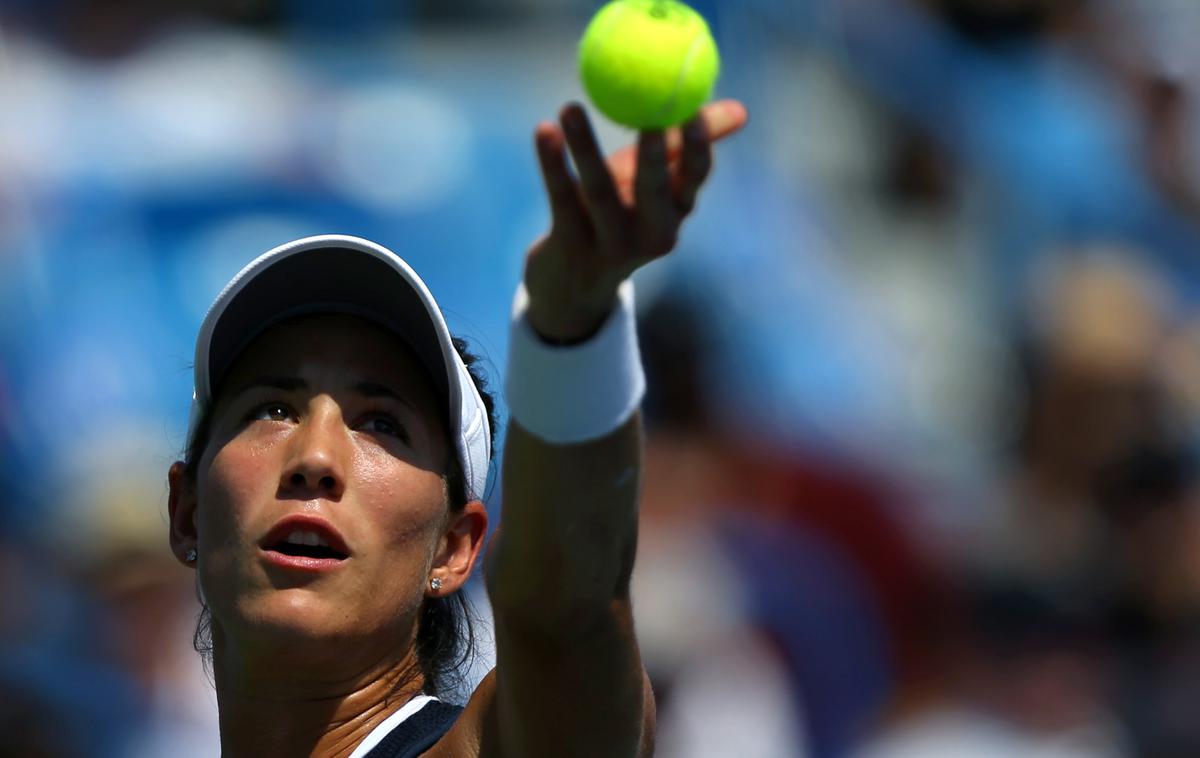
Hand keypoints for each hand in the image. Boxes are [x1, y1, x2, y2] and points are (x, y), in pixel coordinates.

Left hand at [524, 99, 748, 342]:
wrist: (576, 283)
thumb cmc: (621, 214)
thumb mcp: (655, 184)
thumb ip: (686, 146)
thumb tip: (740, 110)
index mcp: (677, 211)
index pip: (694, 175)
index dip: (697, 143)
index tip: (692, 107)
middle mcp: (651, 232)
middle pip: (653, 189)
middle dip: (654, 153)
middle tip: (647, 114)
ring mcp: (611, 243)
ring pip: (599, 192)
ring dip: (585, 148)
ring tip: (569, 107)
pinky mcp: (572, 246)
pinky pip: (561, 198)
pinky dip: (552, 164)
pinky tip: (544, 130)